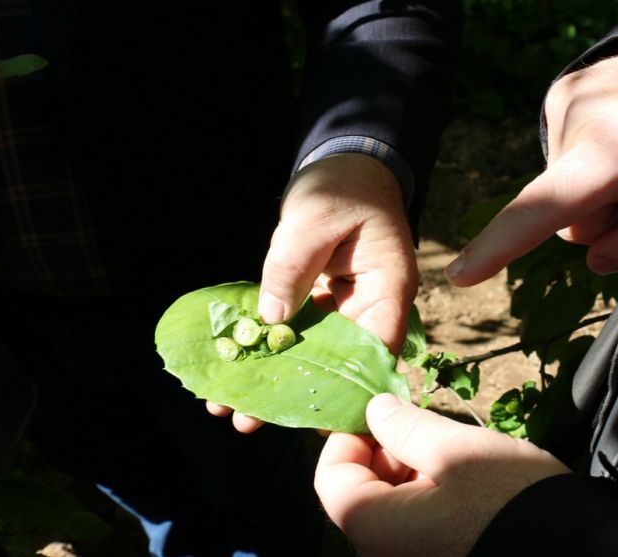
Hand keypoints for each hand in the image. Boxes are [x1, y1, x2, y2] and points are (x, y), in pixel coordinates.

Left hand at [208, 153, 418, 431]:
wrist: (344, 164)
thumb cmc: (342, 186)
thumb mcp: (312, 219)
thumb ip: (292, 268)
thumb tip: (270, 320)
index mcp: (387, 289)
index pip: (375, 351)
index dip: (347, 389)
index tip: (309, 418)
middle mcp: (371, 306)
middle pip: (337, 363)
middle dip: (293, 392)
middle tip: (247, 418)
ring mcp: (344, 306)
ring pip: (311, 353)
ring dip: (273, 376)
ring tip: (230, 405)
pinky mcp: (318, 300)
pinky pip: (294, 332)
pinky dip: (266, 347)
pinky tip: (233, 366)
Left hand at [315, 394, 568, 555]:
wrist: (576, 552)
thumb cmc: (509, 502)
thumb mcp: (454, 449)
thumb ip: (403, 427)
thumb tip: (375, 410)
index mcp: (372, 528)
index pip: (329, 475)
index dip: (351, 434)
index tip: (386, 410)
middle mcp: (382, 554)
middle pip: (360, 491)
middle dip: (388, 451)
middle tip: (430, 428)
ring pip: (390, 506)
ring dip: (412, 472)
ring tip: (457, 456)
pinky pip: (416, 525)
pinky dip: (430, 497)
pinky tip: (466, 484)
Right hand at [446, 48, 617, 285]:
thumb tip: (596, 258)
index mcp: (617, 151)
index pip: (546, 208)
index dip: (499, 246)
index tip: (460, 274)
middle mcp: (579, 120)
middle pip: (568, 216)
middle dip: (606, 217)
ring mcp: (564, 101)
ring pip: (563, 188)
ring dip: (600, 189)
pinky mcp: (561, 94)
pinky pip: (564, 157)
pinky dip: (591, 161)